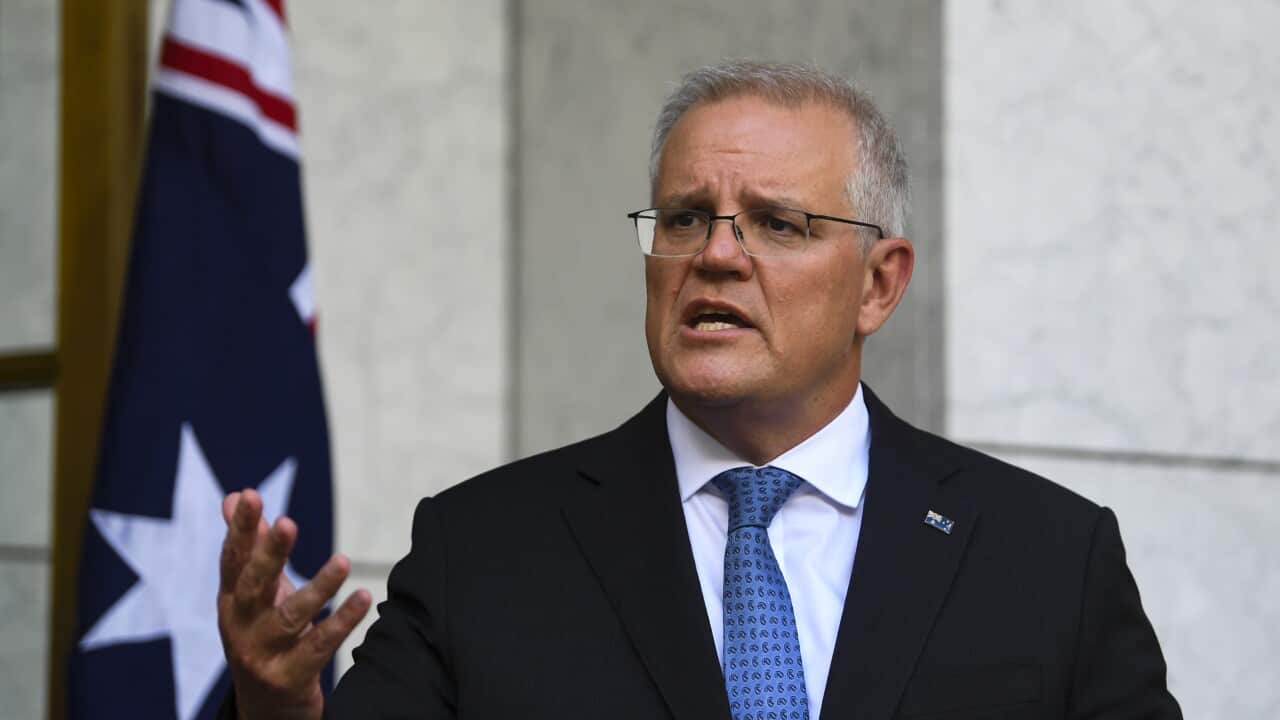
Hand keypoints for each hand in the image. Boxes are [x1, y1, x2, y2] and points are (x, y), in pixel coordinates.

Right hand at [217, 489, 371, 719]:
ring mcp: (263, 655)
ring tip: (343, 561)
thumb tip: (236, 495)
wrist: (266, 709)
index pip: (232, 559)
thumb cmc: (263, 636)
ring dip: (319, 588)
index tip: (251, 494)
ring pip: (290, 617)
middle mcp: (240, 627)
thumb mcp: (253, 593)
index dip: (241, 528)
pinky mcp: (289, 677)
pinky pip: (320, 645)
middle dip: (270, 553)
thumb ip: (249, 546)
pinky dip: (343, 621)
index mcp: (230, 602)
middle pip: (254, 585)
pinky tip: (365, 598)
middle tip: (289, 522)